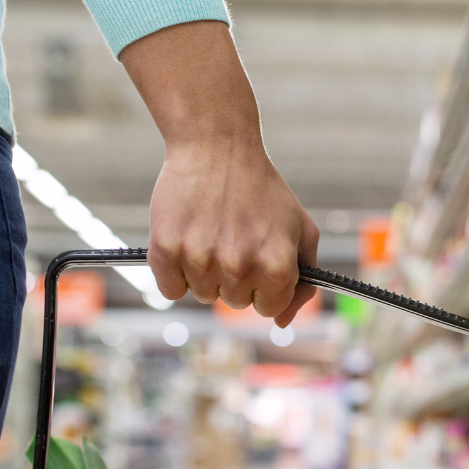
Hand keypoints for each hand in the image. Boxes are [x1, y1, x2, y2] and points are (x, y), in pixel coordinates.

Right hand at [121, 21, 319, 324]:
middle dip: (237, 278)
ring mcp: (200, 259)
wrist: (217, 147)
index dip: (266, 285)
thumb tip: (281, 321)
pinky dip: (176, 273)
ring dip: (207, 274)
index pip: (269, 308)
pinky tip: (188, 241)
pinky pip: (170, 289)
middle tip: (234, 240)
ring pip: (203, 295)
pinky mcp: (166, 249)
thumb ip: (303, 281)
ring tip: (212, 234)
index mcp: (275, 265)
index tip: (260, 261)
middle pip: (235, 303)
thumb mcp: (301, 230)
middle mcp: (238, 266)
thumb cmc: (263, 191)